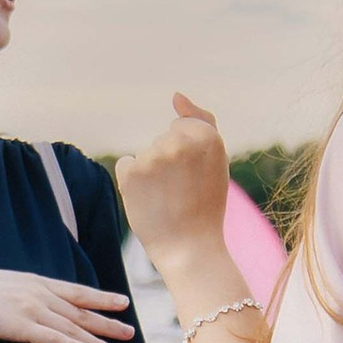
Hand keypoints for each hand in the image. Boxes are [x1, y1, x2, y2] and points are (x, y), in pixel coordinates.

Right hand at [0, 263, 132, 342]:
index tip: (120, 301)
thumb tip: (16, 300)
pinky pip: (57, 340)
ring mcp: (32, 309)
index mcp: (32, 280)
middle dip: (108, 320)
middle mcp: (38, 292)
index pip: (74, 290)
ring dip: (99, 339)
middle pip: (81, 309)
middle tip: (130, 330)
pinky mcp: (23, 327)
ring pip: (74, 327)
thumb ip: (11, 292)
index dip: (100, 297)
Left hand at [116, 96, 233, 265]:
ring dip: (151, 173)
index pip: (182, 127)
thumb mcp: (216, 157)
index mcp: (206, 136)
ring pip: (145, 154)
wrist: (190, 248)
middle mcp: (179, 142)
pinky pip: (126, 165)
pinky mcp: (130, 172)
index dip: (188, 155)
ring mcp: (152, 157)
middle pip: (163, 140)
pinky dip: (132, 181)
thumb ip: (200, 120)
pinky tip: (148, 200)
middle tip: (184, 192)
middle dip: (169, 162)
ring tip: (167, 199)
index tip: (197, 177)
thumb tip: (175, 95)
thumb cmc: (205, 203)